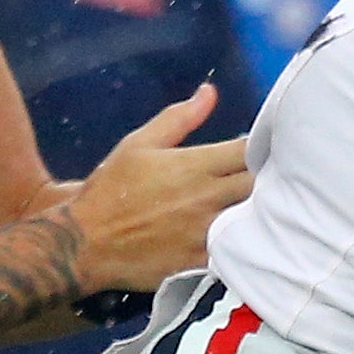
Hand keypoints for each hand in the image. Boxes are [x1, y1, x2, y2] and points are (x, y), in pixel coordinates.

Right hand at [61, 84, 254, 296]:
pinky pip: (237, 251)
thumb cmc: (109, 190)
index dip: (263, 147)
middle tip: (267, 177)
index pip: (249, 150)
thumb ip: (179, 118)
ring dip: (261, 210)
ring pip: (254, 218)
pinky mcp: (202, 261)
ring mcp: (207, 232)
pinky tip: (246, 239)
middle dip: (268, 178)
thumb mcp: (138, 144)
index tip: (262, 148)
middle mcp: (207, 197)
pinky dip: (245, 243)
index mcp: (195, 165)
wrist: (85, 243)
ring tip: (263, 206)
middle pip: (260, 184)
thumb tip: (209, 92)